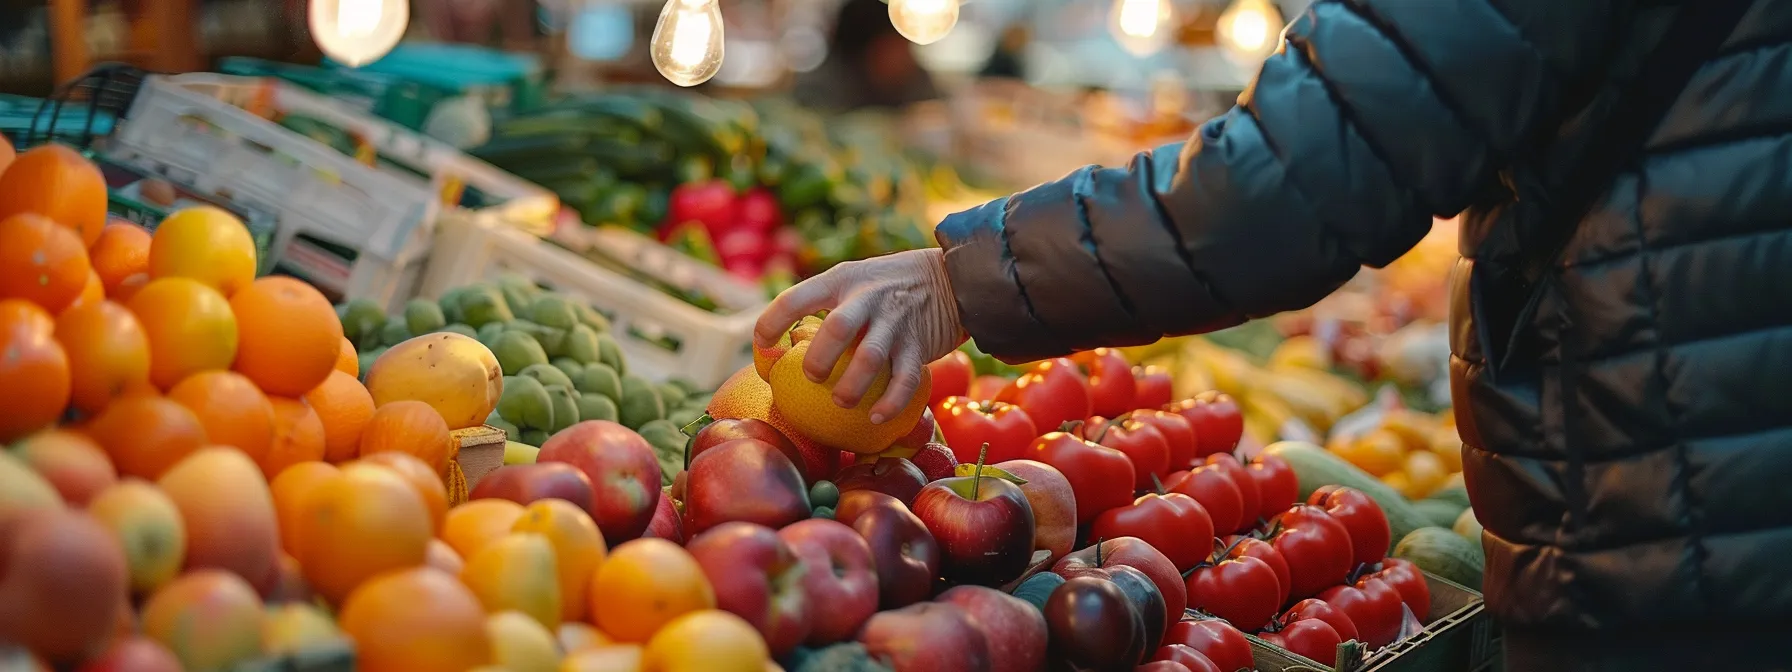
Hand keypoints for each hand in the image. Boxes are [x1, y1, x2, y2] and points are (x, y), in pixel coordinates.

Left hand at [753, 248, 964, 422]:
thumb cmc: (889, 285)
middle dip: (817, 359)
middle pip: (836, 329)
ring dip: (851, 387)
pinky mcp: (921, 345)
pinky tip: (876, 417)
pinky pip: (905, 380)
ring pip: (870, 358)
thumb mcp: (855, 278)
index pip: (794, 300)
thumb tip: (788, 348)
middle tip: (812, 377)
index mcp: (841, 279)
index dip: (769, 327)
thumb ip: (828, 304)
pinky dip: (890, 403)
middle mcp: (867, 298)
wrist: (953, 276)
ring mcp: (896, 322)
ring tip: (841, 402)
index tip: (763, 351)